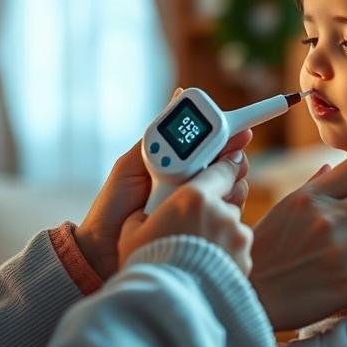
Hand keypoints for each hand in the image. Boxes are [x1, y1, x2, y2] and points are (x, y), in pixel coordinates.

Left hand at [75, 88, 252, 279]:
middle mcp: (192, 182)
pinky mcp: (202, 228)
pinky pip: (227, 214)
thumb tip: (177, 95)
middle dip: (233, 162)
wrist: (103, 250)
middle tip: (227, 164)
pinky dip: (226, 210)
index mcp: (177, 162)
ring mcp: (198, 206)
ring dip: (229, 186)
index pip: (211, 145)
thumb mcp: (132, 164)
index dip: (229, 137)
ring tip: (208, 192)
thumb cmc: (114, 206)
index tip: (242, 132)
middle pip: (229, 165)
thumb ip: (157, 137)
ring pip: (234, 188)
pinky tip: (210, 212)